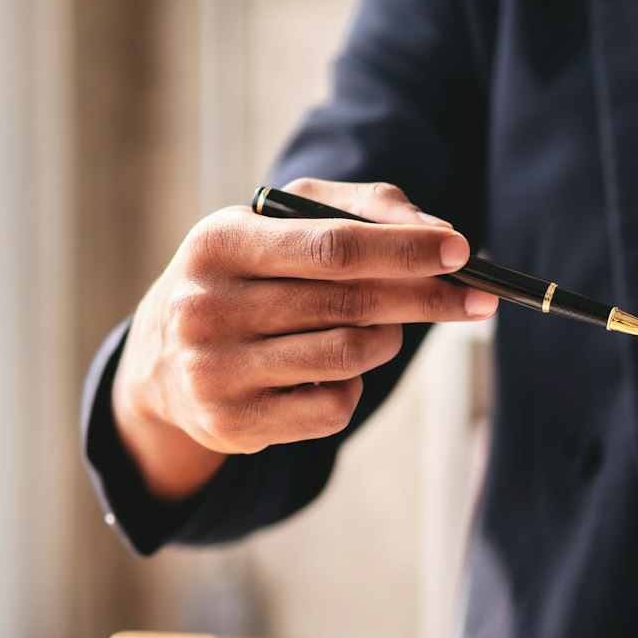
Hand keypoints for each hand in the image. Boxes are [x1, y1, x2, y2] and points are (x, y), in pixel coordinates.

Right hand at [111, 179, 497, 499]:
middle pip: (349, 302)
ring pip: (349, 355)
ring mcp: (216, 371)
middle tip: (475, 298)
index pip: (330, 246)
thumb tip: (439, 236)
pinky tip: (336, 370)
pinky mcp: (234, 424)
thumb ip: (361, 212)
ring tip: (385, 327)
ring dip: (387, 339)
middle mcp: (207, 307)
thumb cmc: (245, 276)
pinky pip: (333, 407)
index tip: (460, 251)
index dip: (403, 250)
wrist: (163, 360)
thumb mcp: (279, 225)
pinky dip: (354, 385)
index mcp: (219, 243)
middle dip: (424, 297)